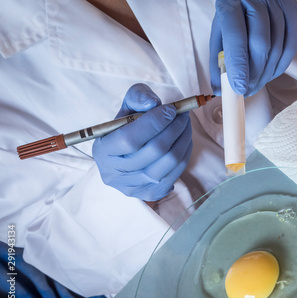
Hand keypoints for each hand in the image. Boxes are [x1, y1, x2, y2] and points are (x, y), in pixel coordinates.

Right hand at [92, 84, 192, 200]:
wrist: (125, 155)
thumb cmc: (126, 127)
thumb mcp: (126, 106)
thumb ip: (138, 97)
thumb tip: (154, 104)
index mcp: (103, 151)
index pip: (130, 139)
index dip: (155, 122)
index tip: (171, 109)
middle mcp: (115, 174)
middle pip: (155, 151)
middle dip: (175, 128)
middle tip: (184, 114)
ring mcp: (134, 187)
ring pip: (170, 162)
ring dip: (184, 139)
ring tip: (186, 125)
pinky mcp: (151, 193)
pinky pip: (177, 172)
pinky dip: (185, 153)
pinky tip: (183, 140)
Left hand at [210, 0, 296, 96]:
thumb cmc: (234, 15)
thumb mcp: (220, 31)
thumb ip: (218, 60)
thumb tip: (221, 89)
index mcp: (231, 2)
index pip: (236, 37)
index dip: (239, 66)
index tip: (239, 88)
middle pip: (260, 44)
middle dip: (254, 75)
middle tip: (247, 90)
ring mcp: (279, 4)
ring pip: (278, 47)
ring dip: (267, 74)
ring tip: (256, 84)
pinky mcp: (295, 11)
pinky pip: (291, 46)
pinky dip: (281, 65)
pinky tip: (270, 73)